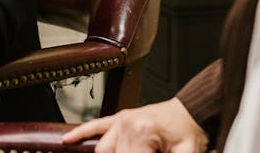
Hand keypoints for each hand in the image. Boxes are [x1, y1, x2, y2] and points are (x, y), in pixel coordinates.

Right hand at [61, 97, 207, 152]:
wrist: (192, 110)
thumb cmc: (190, 132)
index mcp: (143, 133)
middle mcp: (127, 125)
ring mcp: (120, 121)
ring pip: (102, 149)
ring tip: (106, 152)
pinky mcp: (118, 119)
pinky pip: (96, 126)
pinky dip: (81, 133)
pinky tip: (68, 140)